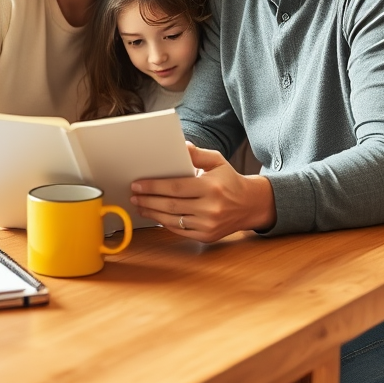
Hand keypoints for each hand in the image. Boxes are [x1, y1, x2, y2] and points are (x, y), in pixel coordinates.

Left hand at [130, 142, 276, 242]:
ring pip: (173, 220)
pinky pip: (180, 231)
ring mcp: (209, 224)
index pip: (175, 187)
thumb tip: (180, 146)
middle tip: (134, 196)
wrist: (250, 205)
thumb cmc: (229, 180)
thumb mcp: (217, 161)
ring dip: (152, 213)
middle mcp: (211, 208)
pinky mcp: (207, 236)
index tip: (137, 184)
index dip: (154, 186)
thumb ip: (197, 154)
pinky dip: (165, 223)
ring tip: (139, 206)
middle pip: (171, 205)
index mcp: (211, 187)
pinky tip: (155, 215)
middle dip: (148, 200)